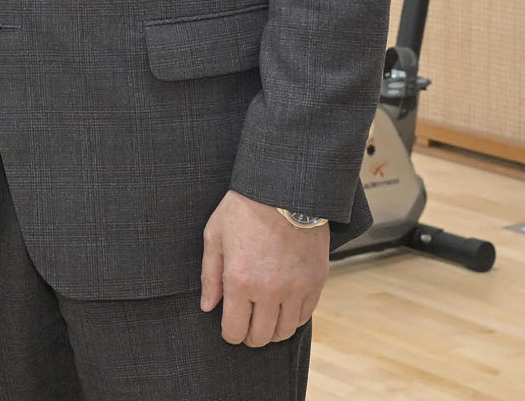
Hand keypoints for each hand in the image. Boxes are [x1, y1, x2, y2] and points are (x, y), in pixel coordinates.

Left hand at [200, 191, 328, 346]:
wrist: (284, 188)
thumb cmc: (245, 208)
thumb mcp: (215, 236)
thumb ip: (210, 276)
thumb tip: (208, 307)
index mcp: (240, 280)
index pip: (235, 330)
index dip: (230, 335)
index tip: (230, 330)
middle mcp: (269, 290)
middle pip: (261, 336)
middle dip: (250, 337)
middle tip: (247, 328)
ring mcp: (296, 288)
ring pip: (285, 331)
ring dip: (273, 330)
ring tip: (266, 319)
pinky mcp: (316, 281)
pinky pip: (305, 315)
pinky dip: (293, 317)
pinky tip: (284, 308)